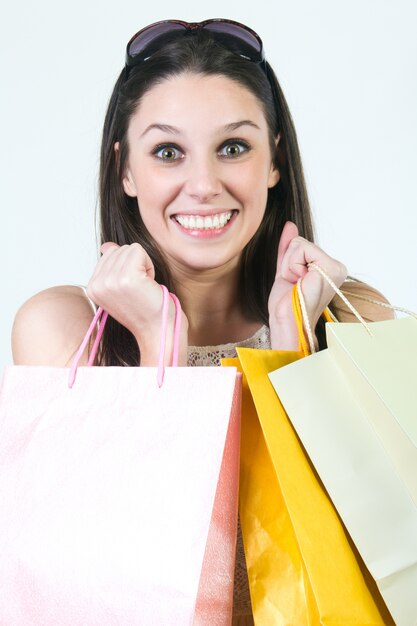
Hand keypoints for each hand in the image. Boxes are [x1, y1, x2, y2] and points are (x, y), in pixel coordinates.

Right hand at [87, 242, 187, 364]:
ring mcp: (110, 281)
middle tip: (140, 289)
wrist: (157, 330)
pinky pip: (139, 251)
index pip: (109, 253)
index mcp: (92, 287)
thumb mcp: (121, 287)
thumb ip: (111, 265)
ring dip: (143, 265)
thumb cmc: (145, 311)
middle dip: (135, 265)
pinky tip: (149, 284)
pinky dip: (149, 265)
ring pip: (129, 249)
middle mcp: (97, 284)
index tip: (132, 289)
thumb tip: (107, 246)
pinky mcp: (127, 277)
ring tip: (144, 288)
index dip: (126, 267)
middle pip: (118, 249)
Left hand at [268, 222, 346, 349]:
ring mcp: (335, 267)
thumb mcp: (285, 270)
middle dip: (288, 263)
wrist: (285, 321)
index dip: (289, 262)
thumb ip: (289, 249)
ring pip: (299, 244)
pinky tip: (299, 282)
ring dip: (289, 266)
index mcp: (330, 268)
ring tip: (297, 284)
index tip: (294, 282)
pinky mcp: (328, 267)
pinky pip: (300, 248)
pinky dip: (292, 266)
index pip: (301, 246)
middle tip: (294, 284)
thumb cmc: (287, 303)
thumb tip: (290, 225)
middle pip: (299, 243)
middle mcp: (337, 267)